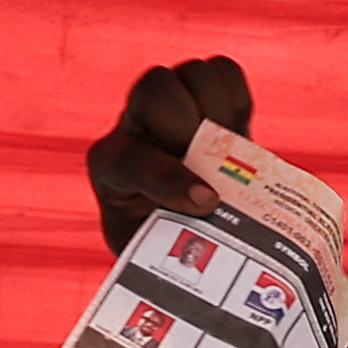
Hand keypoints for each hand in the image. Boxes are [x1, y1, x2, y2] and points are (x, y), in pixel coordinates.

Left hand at [87, 56, 255, 249]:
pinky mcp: (203, 99)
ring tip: (232, 151)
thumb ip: (175, 256)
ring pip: (193, 74)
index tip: (206, 202)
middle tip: (214, 161)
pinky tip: (238, 137)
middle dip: (190, 122)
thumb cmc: (171, 255)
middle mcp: (135, 126)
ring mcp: (169, 108)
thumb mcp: (160, 264)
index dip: (168, 177)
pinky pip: (224, 72)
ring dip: (219, 111)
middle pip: (156, 86)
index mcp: (109, 168)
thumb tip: (218, 275)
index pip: (130, 159)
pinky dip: (237, 99)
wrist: (189, 236)